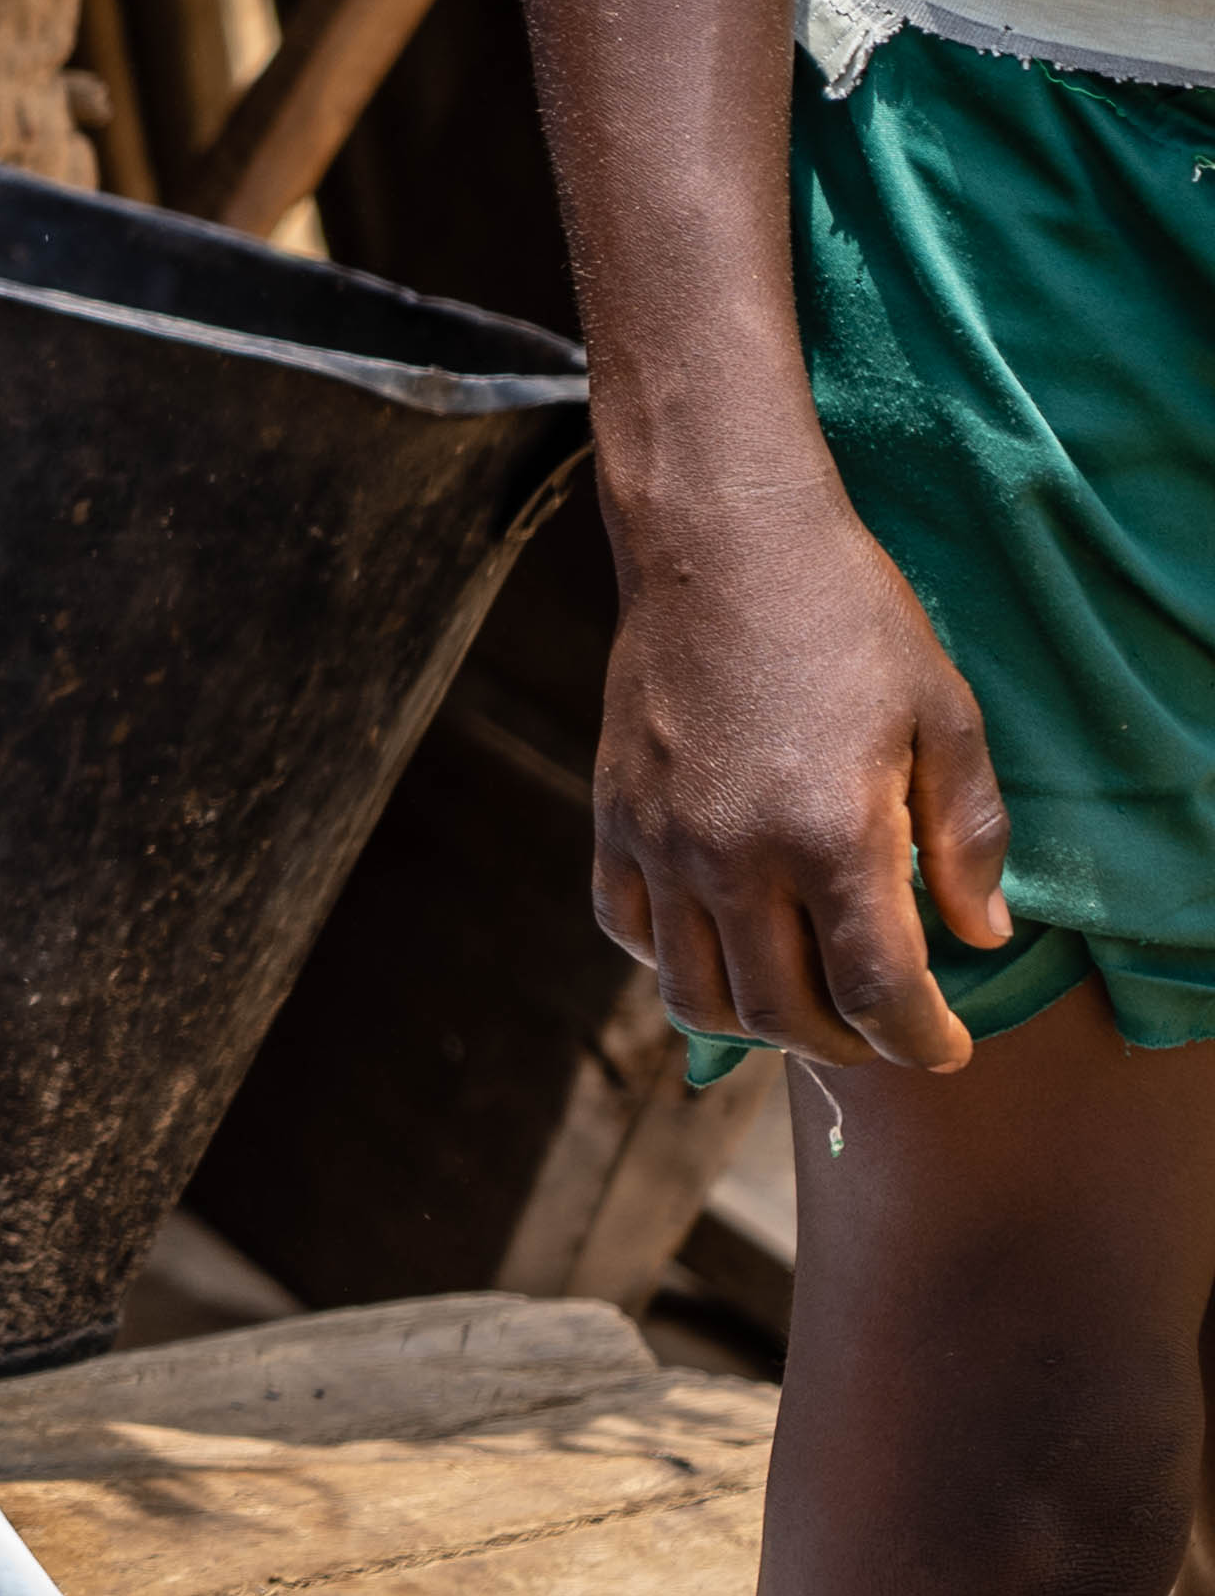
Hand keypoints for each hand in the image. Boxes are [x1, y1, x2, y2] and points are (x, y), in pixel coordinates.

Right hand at [589, 477, 1010, 1070]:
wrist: (720, 545)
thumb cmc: (847, 618)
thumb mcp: (944, 716)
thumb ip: (968, 837)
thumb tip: (980, 937)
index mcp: (831, 833)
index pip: (877, 990)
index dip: (921, 1041)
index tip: (946, 1049)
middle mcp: (735, 857)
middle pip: (783, 1013)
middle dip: (845, 1046)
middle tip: (881, 1034)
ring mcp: (661, 844)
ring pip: (694, 994)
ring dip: (755, 1026)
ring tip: (801, 1008)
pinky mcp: (614, 820)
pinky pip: (627, 931)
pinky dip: (673, 964)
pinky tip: (719, 946)